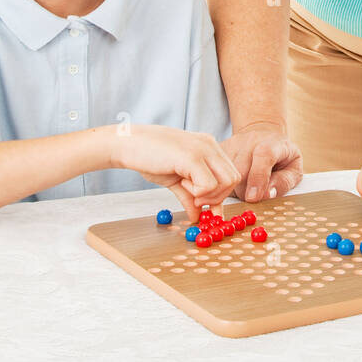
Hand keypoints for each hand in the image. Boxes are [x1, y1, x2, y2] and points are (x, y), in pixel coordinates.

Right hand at [111, 125, 240, 220]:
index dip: (221, 194)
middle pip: (234, 179)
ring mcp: (203, 149)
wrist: (128, 144)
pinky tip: (182, 184)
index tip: (207, 207)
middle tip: (197, 200)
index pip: (230, 174)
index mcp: (208, 147)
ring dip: (209, 195)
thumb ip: (190, 196)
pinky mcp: (192, 157)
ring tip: (187, 190)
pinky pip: (208, 184)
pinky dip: (198, 192)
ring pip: (227, 182)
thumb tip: (197, 216)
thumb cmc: (148, 158)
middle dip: (218, 197)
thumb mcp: (175, 179)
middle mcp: (210, 145)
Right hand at [221, 123, 302, 202]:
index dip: (258, 177)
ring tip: (244, 189)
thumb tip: (267, 194)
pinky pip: (215, 171)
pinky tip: (231, 185)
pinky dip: (221, 184)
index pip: (264, 155)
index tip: (253, 197)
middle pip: (240, 170)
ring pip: (225, 173)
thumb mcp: (293, 169)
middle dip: (244, 191)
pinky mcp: (220, 149)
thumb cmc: (281, 157)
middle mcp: (250, 140)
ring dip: (232, 189)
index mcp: (273, 143)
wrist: (263, 135)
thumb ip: (283, 182)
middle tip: (252, 197)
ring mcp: (233, 143)